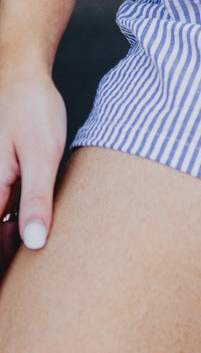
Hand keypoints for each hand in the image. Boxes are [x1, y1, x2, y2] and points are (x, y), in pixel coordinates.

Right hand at [0, 64, 66, 257]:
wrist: (20, 73)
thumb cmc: (33, 108)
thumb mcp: (44, 154)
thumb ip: (37, 200)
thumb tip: (34, 243)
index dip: (7, 263)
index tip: (20, 280)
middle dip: (9, 251)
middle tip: (36, 268)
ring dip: (11, 235)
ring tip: (38, 246)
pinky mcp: (0, 173)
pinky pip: (2, 203)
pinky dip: (12, 217)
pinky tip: (31, 222)